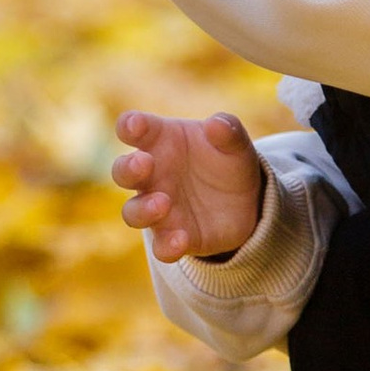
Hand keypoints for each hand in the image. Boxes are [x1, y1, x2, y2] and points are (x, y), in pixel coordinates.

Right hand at [112, 108, 265, 263]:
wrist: (247, 202)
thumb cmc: (228, 161)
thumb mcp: (235, 143)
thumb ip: (228, 130)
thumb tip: (216, 124)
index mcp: (161, 141)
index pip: (132, 128)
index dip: (129, 125)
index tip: (136, 125)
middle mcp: (152, 175)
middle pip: (123, 171)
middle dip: (128, 168)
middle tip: (144, 163)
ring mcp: (159, 208)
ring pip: (133, 212)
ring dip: (143, 209)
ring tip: (163, 203)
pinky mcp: (173, 237)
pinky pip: (160, 247)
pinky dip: (166, 246)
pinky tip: (181, 240)